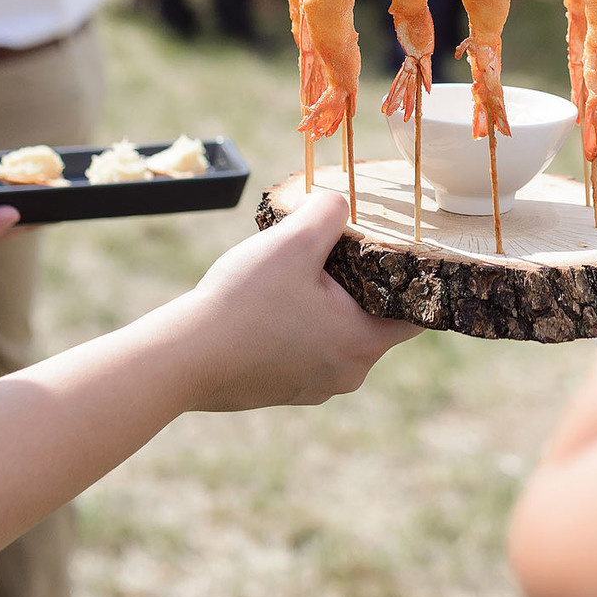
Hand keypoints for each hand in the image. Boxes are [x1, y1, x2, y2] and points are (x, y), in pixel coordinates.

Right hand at [177, 191, 420, 409]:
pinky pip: (305, 352)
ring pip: (336, 336)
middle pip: (373, 322)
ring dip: (323, 308)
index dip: (411, 280)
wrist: (181, 359)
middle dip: (358, 287)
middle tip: (332, 255)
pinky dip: (296, 329)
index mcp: (363, 343)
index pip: (415, 315)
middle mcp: (347, 374)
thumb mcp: (293, 241)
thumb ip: (330, 212)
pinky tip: (267, 307)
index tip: (397, 253)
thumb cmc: (243, 302)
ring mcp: (314, 388)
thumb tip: (340, 205)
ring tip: (292, 279)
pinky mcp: (282, 392)